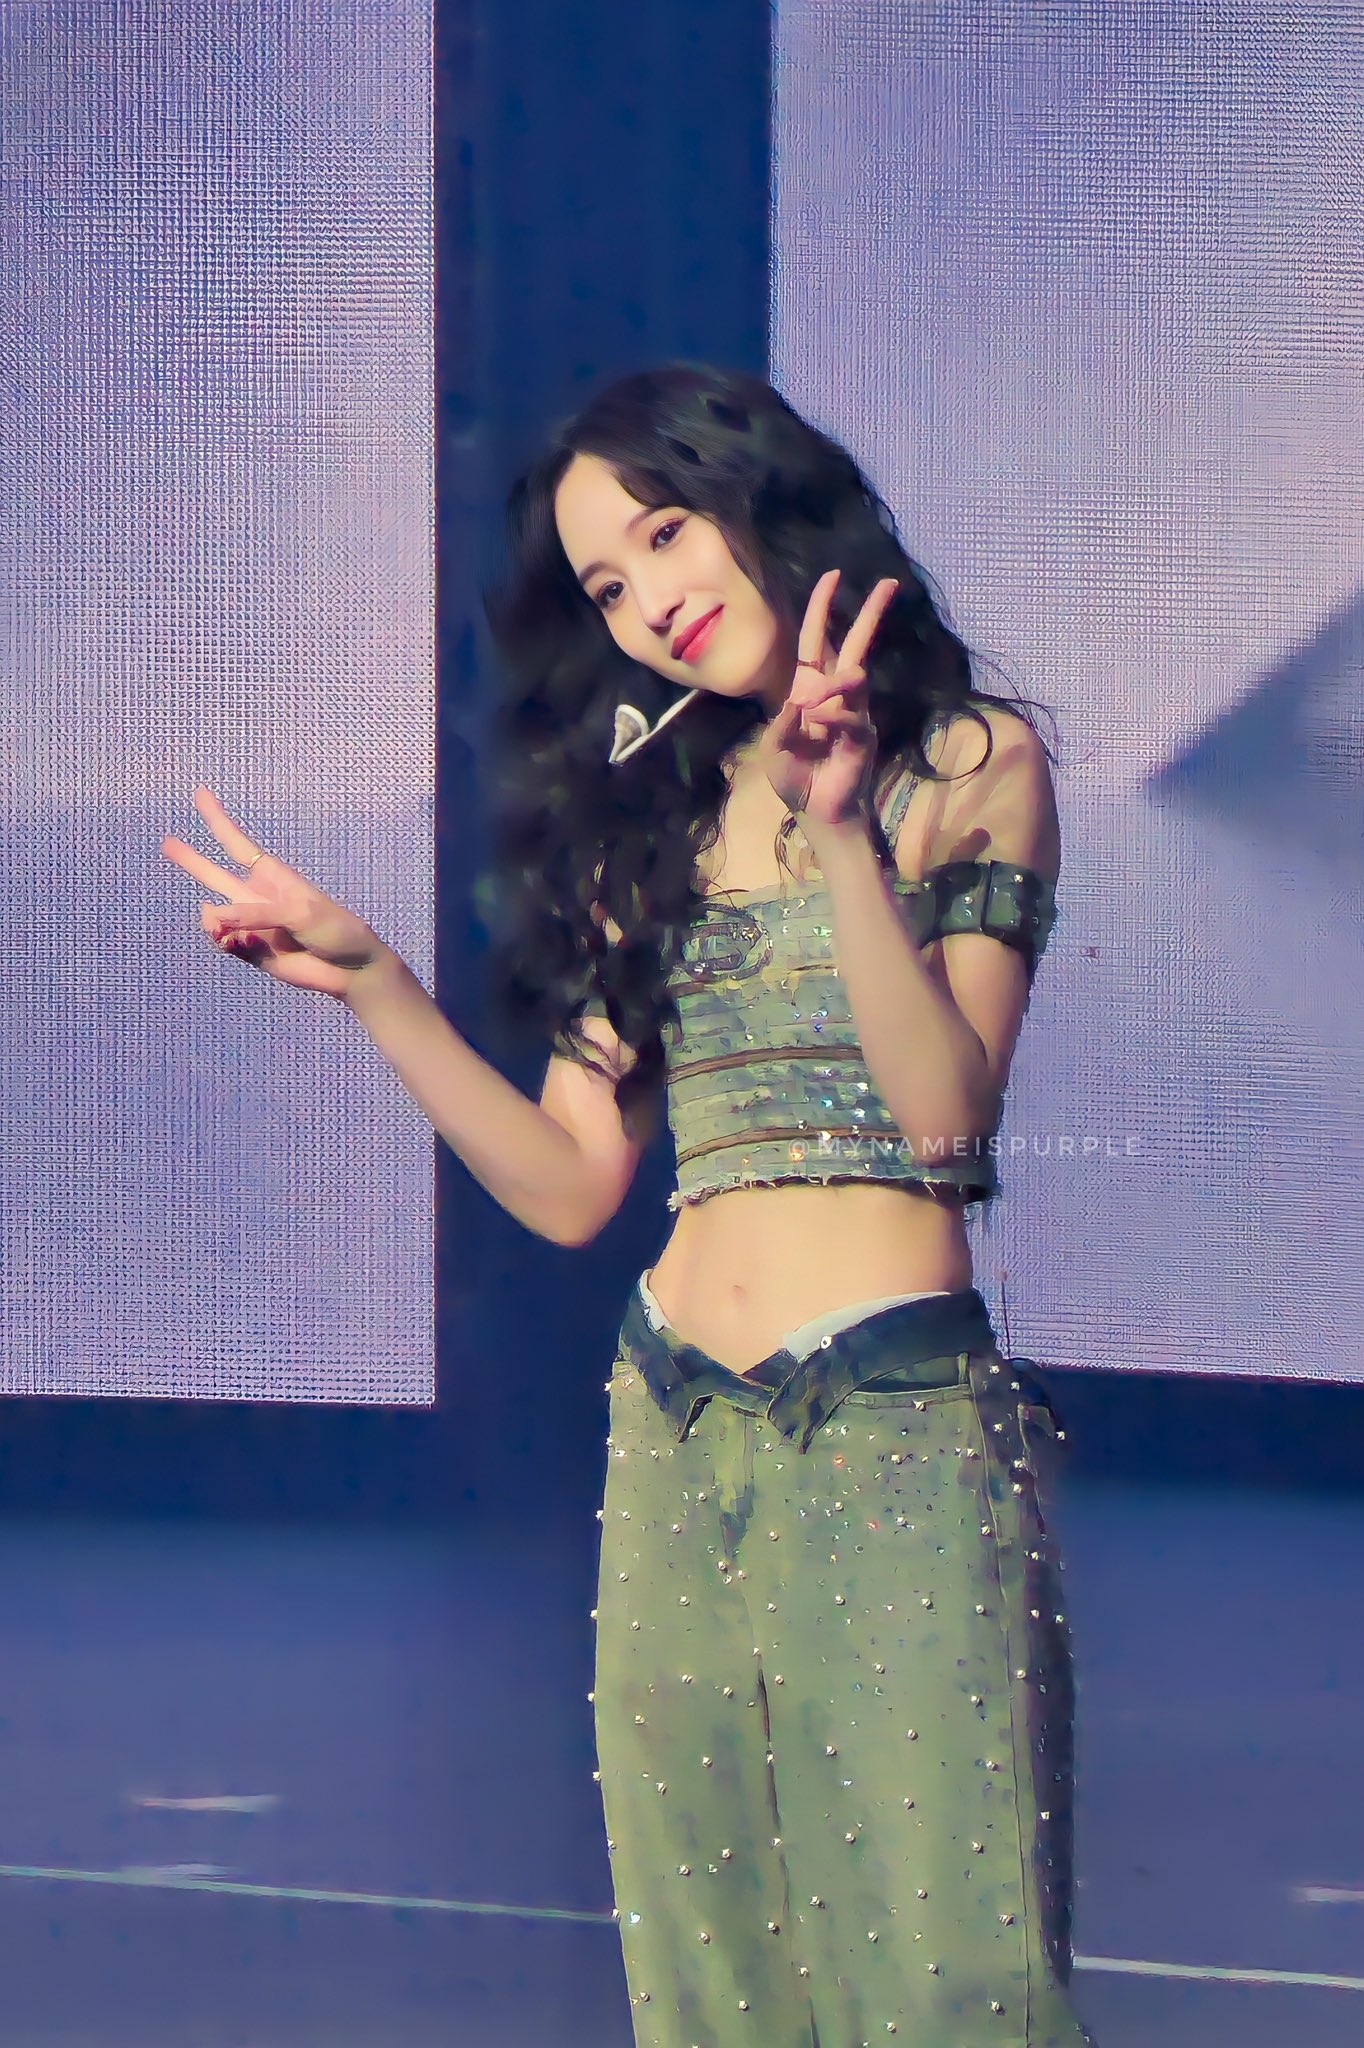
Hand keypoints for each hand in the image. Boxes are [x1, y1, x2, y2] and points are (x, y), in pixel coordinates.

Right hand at [162, 787, 388, 1001]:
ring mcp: (251, 925)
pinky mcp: (251, 951)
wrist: (351, 969)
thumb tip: (215, 918)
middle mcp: (256, 898)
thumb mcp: (301, 912)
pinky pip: (225, 942)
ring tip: (220, 930)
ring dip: (212, 922)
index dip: (218, 819)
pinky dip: (226, 943)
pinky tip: (237, 944)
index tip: (201, 793)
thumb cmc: (334, 930)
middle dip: (190, 860)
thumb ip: (257, 913)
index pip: (237, 844)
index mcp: (272, 877)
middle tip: (166, 842)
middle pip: (214, 874)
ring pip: (214, 916)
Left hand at [758, 570, 898, 828]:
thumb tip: (798, 703)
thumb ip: (780, 725)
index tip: (834, 577)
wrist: (818, 813)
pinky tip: (817, 727)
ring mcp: (854, 713)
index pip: (815, 642)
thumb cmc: (795, 780)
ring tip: (816, 707)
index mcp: (809, 691)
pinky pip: (850, 716)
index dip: (822, 609)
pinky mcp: (863, 735)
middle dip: (870, 614)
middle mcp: (835, 696)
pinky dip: (832, 718)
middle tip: (888, 583)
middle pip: (854, 646)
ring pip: (854, 678)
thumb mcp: (773, 750)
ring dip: (836, 685)